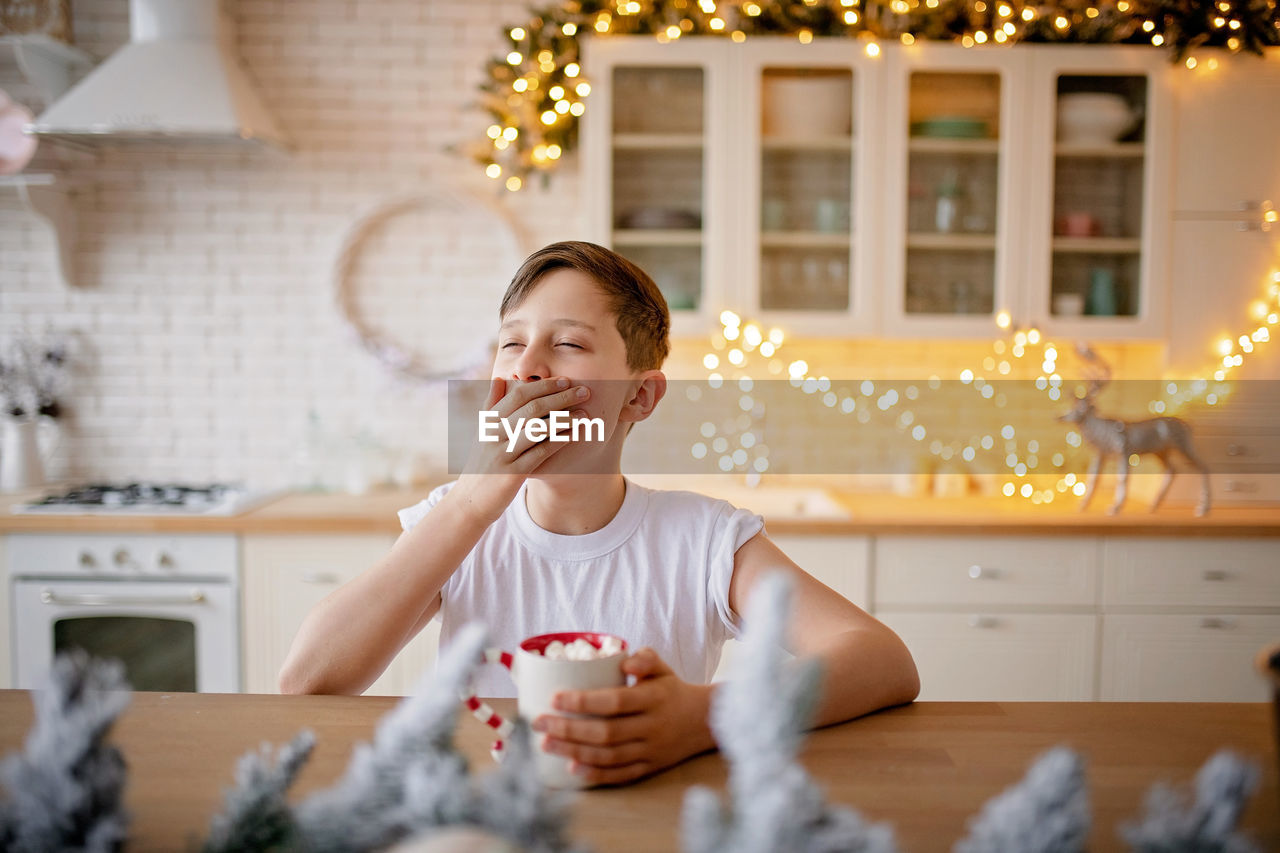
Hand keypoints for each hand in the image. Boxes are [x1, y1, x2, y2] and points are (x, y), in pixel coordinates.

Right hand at [449, 376, 590, 523]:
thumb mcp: (482, 433)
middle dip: (560, 397)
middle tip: (583, 391)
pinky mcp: (513, 474)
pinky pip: (540, 453)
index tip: (564, 380)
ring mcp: (504, 454)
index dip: (543, 386)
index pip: (518, 395)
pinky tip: (574, 436)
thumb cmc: (482, 464)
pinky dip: (558, 441)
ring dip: (565, 419)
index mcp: (488, 421)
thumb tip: (499, 378)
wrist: (469, 501)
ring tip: (585, 414)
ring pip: (538, 429)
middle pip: (531, 408)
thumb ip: (491, 405)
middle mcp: (494, 434)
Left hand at [532, 648, 715, 785]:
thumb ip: (644, 659)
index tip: (555, 698)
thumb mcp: (663, 667)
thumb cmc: (673, 690)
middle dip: (568, 729)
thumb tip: (623, 661)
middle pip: (606, 732)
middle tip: (538, 723)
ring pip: (609, 756)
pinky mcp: (650, 768)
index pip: (615, 701)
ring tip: (546, 744)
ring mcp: (651, 751)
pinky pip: (620, 775)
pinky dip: (595, 774)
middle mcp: (653, 726)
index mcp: (654, 698)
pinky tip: (571, 770)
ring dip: (574, 751)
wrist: (705, 721)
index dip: (584, 701)